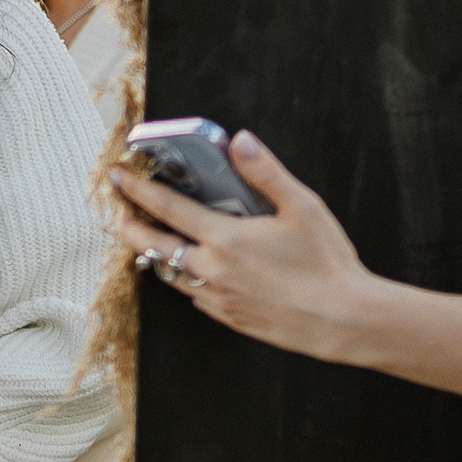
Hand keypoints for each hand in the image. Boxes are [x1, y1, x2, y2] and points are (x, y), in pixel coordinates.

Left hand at [107, 131, 378, 359]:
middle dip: (131, 227)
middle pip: (154, 246)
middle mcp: (212, 270)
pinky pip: (194, 294)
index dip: (138, 190)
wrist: (342, 320)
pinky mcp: (228, 317)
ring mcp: (217, 298)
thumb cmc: (326, 263)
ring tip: (152, 240)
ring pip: (171, 274)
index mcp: (226, 239)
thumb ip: (265, 172)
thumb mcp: (302, 207)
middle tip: (119, 212)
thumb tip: (240, 141)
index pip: (167, 208)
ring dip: (156, 254)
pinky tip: (196, 269)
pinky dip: (186, 278)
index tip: (119, 177)